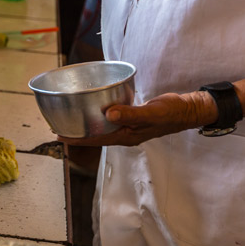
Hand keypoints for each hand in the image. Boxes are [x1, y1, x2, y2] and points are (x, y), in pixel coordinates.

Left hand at [55, 91, 218, 146]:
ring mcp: (128, 126)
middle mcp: (124, 133)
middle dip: (76, 133)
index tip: (58, 135)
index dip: (77, 138)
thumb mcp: (151, 113)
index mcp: (126, 136)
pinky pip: (110, 118)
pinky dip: (99, 114)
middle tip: (57, 126)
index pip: (95, 139)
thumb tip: (108, 114)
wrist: (187, 109)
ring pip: (101, 127)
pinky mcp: (131, 117)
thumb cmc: (171, 113)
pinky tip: (93, 106)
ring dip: (86, 124)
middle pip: (95, 135)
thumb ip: (131, 113)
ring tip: (69, 118)